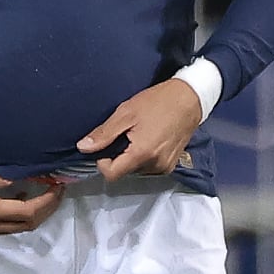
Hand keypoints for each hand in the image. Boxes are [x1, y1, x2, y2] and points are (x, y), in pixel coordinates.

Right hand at [0, 164, 65, 236]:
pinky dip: (16, 214)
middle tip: (56, 189)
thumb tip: (19, 180)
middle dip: (47, 208)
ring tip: (40, 190)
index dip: (49, 201)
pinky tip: (14, 197)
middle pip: (27, 225)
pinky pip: (3, 226)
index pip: (29, 212)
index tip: (58, 185)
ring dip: (32, 212)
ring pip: (16, 228)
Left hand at [80, 76, 207, 180]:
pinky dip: (144, 157)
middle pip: (124, 172)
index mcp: (141, 153)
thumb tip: (83, 147)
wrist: (190, 99)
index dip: (102, 162)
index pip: (111, 175)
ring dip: (132, 157)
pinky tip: (150, 139)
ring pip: (136, 170)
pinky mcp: (171, 165)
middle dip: (119, 156)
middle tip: (126, 134)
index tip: (106, 146)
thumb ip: (104, 134)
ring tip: (140, 134)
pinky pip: (149, 167)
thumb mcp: (126, 113)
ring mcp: (165, 167)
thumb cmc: (158, 102)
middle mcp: (154, 165)